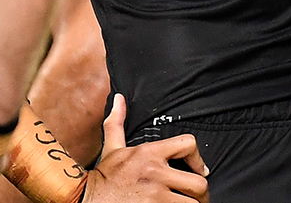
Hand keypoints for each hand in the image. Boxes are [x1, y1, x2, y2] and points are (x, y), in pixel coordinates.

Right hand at [84, 95, 208, 202]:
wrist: (89, 198)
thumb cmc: (105, 176)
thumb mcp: (111, 147)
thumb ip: (117, 122)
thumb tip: (119, 98)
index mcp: (148, 152)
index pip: (188, 144)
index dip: (198, 159)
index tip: (199, 170)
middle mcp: (155, 172)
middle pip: (199, 184)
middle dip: (201, 194)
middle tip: (196, 197)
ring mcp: (156, 195)